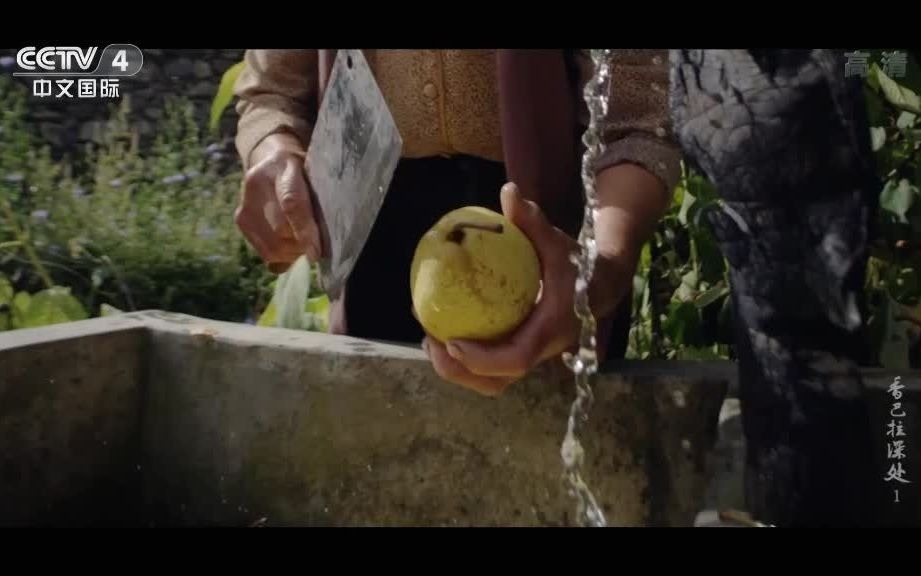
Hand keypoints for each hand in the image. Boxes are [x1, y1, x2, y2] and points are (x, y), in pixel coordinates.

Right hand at [235, 133, 322, 272]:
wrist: (270, 162)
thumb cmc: (303, 171)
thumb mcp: (315, 175)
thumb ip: (320, 199)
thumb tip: (329, 236)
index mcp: (281, 168)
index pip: (291, 204)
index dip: (304, 231)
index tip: (316, 253)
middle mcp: (256, 185)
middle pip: (281, 231)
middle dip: (302, 246)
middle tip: (317, 246)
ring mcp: (245, 204)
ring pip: (272, 246)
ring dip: (293, 253)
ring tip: (304, 245)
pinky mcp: (241, 221)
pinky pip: (265, 251)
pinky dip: (283, 257)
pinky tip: (292, 247)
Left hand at [422, 183, 615, 395]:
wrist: (597, 286)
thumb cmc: (574, 262)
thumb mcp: (556, 240)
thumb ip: (532, 220)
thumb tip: (510, 191)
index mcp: (552, 329)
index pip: (517, 357)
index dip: (483, 359)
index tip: (452, 341)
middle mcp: (542, 352)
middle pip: (498, 381)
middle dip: (460, 372)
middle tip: (431, 344)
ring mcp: (529, 357)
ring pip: (492, 381)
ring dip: (457, 369)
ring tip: (429, 341)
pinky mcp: (519, 354)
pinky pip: (489, 366)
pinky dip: (463, 357)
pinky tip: (439, 331)